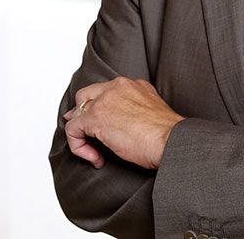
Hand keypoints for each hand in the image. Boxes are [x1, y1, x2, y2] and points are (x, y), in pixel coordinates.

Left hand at [63, 77, 184, 169]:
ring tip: (95, 152)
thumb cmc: (166, 133)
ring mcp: (105, 99)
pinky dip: (78, 147)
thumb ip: (134, 109)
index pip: (105, 90)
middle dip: (81, 115)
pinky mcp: (95, 116)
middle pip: (85, 95)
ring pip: (76, 113)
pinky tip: (96, 158)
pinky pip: (73, 129)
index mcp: (134, 84)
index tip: (100, 127)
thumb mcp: (151, 111)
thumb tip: (118, 124)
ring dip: (81, 134)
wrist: (170, 139)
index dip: (98, 109)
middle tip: (84, 134)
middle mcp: (118, 86)